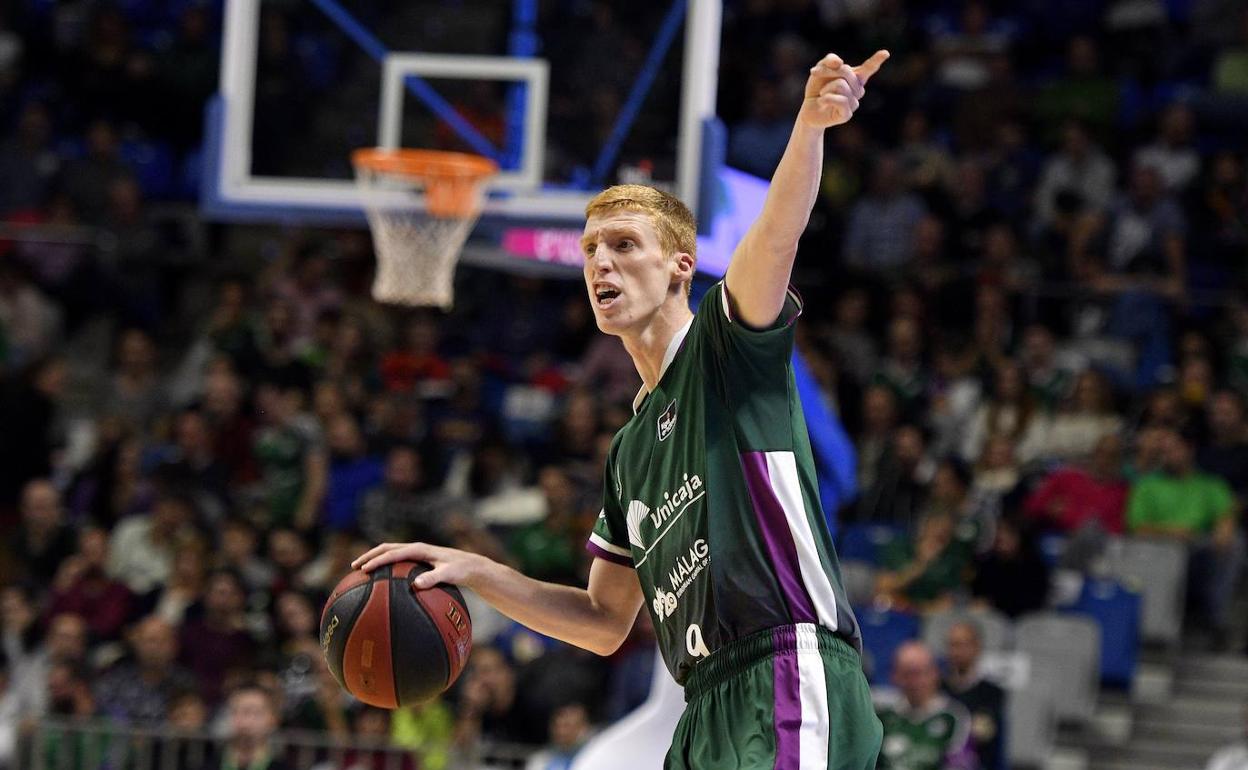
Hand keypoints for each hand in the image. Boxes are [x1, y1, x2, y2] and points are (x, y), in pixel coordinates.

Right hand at [352, 542, 488, 589]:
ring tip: (361, 571)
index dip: (377, 560)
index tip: (363, 569)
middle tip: (354, 567)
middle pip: (387, 548)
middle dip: (370, 556)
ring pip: (390, 553)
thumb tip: (415, 585)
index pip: (393, 553)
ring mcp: (416, 554)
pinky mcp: (418, 561)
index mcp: (420, 549)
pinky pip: (397, 562)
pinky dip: (386, 567)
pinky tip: (382, 582)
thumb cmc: (462, 570)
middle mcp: (416, 549)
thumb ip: (434, 578)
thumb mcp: (449, 574)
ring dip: (376, 559)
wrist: (472, 566)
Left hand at [799, 50, 888, 129]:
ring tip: (822, 94)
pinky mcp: (847, 114)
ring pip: (841, 85)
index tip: (885, 53)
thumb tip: (840, 62)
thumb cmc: (818, 87)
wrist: (808, 109)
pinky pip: (840, 100)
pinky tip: (821, 101)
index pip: (869, 68)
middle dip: (827, 71)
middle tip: (817, 77)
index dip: (877, 60)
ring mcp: (854, 103)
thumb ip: (829, 60)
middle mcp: (858, 90)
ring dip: (826, 88)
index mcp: (856, 77)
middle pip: (846, 71)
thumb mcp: (820, 69)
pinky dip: (826, 98)